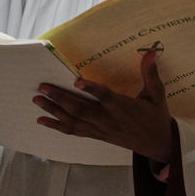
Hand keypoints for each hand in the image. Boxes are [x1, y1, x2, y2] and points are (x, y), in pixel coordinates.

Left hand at [33, 47, 174, 162]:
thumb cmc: (156, 116)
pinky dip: (57, 126)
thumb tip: (150, 52)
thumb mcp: (157, 94)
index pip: (104, 96)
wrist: (156, 143)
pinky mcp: (95, 135)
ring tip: (37, 101)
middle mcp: (107, 118)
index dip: (90, 89)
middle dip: (59, 98)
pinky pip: (73, 131)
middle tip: (43, 88)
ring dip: (53, 111)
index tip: (76, 81)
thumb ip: (151, 74)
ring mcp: (99, 129)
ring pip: (72, 120)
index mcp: (122, 106)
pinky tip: (43, 121)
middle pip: (79, 109)